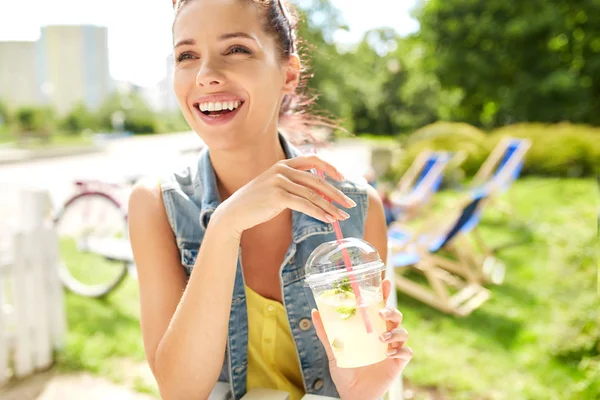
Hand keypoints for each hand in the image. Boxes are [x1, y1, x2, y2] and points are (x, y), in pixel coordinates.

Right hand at [214, 155, 355, 234]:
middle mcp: (282, 170)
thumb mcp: (276, 187)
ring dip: (330, 208)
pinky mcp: (278, 196)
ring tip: (341, 218)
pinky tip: (328, 220)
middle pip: (317, 181)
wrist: (234, 213)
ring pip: (313, 195)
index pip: (313, 160)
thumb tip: (319, 193)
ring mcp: (279, 182)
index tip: (342, 178)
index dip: (329, 167)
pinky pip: (305, 205)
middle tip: (350, 205)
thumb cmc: (257, 203)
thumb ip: (294, 185)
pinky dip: (319, 213)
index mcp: (283, 164)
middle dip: (336, 194)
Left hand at [311, 279, 411, 399]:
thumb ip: (325, 332)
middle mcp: (383, 335)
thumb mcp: (333, 349)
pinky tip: (389, 353)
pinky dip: (401, 350)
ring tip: (381, 338)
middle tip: (382, 313)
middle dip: (392, 310)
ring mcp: (391, 349)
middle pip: (395, 316)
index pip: (380, 307)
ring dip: (395, 331)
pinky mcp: (397, 363)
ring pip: (403, 331)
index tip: (384, 282)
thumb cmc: (345, 371)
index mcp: (370, 329)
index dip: (384, 293)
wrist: (352, 394)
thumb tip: (314, 312)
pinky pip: (406, 352)